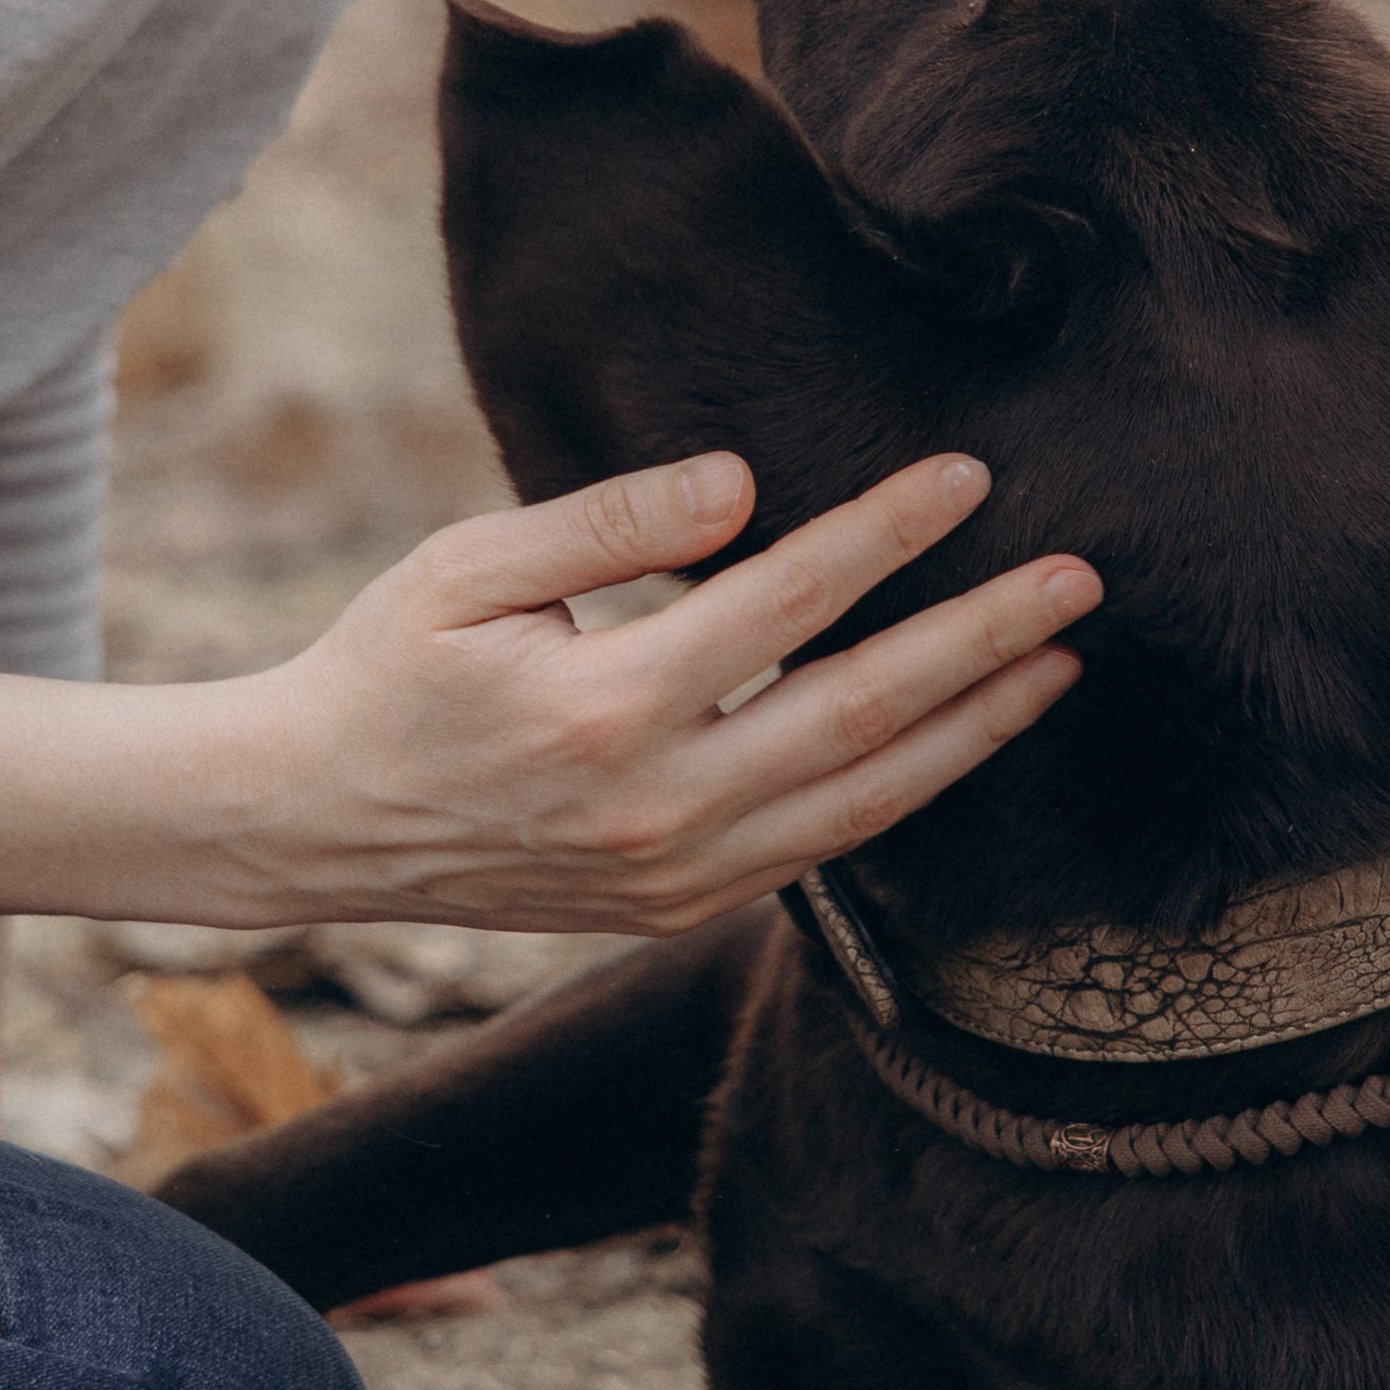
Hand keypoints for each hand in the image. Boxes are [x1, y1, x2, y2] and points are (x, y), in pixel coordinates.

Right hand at [237, 452, 1095, 937]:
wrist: (308, 828)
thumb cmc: (385, 668)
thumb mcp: (464, 570)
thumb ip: (606, 522)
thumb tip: (745, 484)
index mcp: (601, 708)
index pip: (787, 602)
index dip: (887, 536)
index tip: (968, 479)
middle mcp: (654, 807)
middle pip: (862, 712)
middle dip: (984, 642)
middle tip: (1081, 581)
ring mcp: (672, 875)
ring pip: (865, 802)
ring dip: (976, 731)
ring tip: (1060, 665)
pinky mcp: (674, 910)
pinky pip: (821, 854)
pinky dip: (903, 795)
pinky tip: (960, 740)